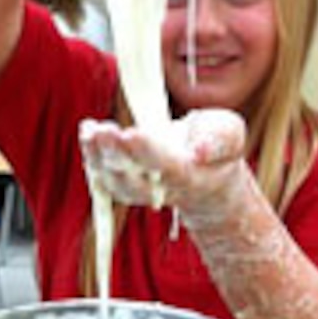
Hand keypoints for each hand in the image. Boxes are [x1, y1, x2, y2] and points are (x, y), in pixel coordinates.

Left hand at [79, 109, 245, 217]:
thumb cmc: (216, 147)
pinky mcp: (124, 181)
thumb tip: (199, 151)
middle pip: (133, 178)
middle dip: (115, 154)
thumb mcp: (230, 135)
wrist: (205, 175)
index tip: (131, 133)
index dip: (146, 152)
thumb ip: (219, 140)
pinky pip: (104, 175)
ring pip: (113, 180)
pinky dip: (92, 155)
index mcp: (188, 176)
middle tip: (102, 131)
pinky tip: (87, 132)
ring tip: (89, 130)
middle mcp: (160, 188)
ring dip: (97, 156)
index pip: (165, 167)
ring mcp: (139, 188)